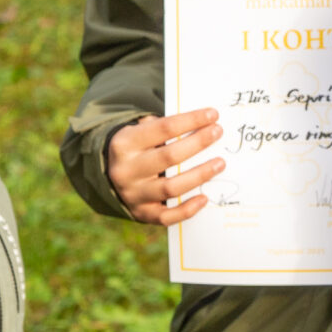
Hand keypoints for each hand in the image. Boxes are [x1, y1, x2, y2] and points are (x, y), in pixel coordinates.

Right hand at [106, 109, 223, 226]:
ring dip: (199, 175)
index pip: (163, 128)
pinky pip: (166, 216)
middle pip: (169, 157)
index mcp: (125, 144)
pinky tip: (204, 198)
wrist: (112, 177)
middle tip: (218, 132)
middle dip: (198, 143)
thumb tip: (203, 124)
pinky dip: (187, 210)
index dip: (191, 120)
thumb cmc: (137, 150)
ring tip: (220, 163)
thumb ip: (164, 128)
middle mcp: (126, 170)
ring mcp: (133, 194)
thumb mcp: (140, 132)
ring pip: (171, 187)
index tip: (213, 114)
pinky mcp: (141, 214)